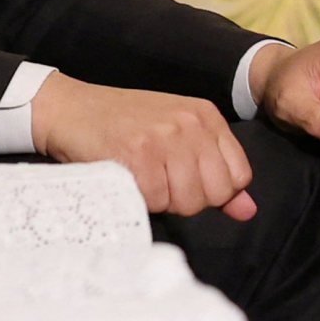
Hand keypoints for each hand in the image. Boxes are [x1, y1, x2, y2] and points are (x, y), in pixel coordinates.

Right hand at [33, 74, 255, 219]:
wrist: (71, 109)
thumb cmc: (125, 125)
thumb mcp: (179, 138)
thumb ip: (216, 172)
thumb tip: (248, 211)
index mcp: (207, 117)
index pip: (239, 176)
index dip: (214, 192)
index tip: (187, 183)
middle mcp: (190, 124)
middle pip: (214, 193)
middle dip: (187, 200)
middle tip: (160, 183)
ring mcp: (163, 138)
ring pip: (185, 201)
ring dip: (162, 201)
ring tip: (143, 179)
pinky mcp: (135, 154)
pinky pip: (153, 201)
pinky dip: (139, 200)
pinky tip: (127, 180)